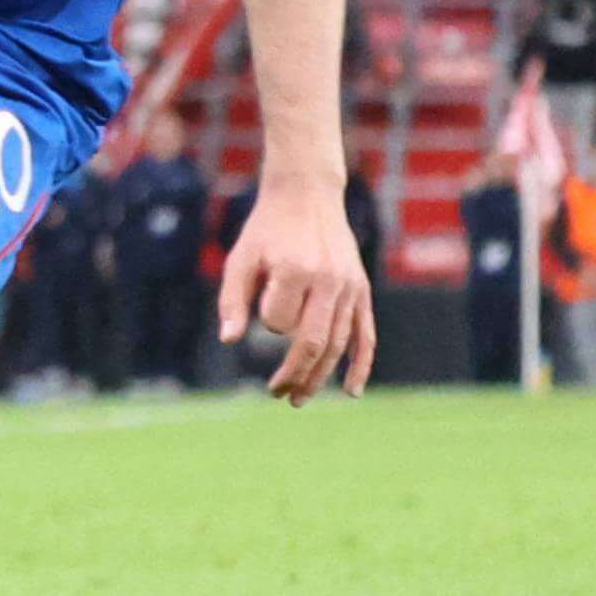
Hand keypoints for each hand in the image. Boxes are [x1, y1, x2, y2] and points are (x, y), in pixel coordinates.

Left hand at [216, 182, 375, 403]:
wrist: (307, 196)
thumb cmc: (267, 229)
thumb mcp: (241, 258)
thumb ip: (232, 299)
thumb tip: (228, 341)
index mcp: (295, 269)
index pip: (278, 321)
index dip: (267, 324)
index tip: (261, 312)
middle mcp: (328, 281)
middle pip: (314, 343)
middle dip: (295, 374)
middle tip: (277, 395)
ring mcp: (350, 288)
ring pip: (338, 344)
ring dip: (320, 376)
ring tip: (299, 398)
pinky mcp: (362, 291)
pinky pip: (366, 335)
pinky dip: (361, 365)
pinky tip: (350, 391)